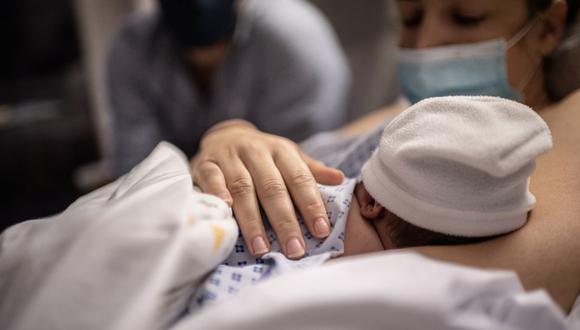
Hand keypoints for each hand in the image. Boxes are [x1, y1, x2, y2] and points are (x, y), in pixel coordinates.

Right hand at [192, 120, 343, 258]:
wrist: (224, 136)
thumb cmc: (263, 155)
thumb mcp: (288, 156)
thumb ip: (311, 170)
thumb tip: (340, 179)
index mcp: (281, 150)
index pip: (299, 178)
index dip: (311, 204)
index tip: (321, 231)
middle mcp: (256, 151)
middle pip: (272, 187)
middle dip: (285, 221)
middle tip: (295, 249)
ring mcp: (229, 156)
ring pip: (243, 188)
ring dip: (252, 220)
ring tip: (262, 248)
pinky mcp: (206, 163)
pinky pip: (212, 180)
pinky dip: (218, 195)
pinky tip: (228, 213)